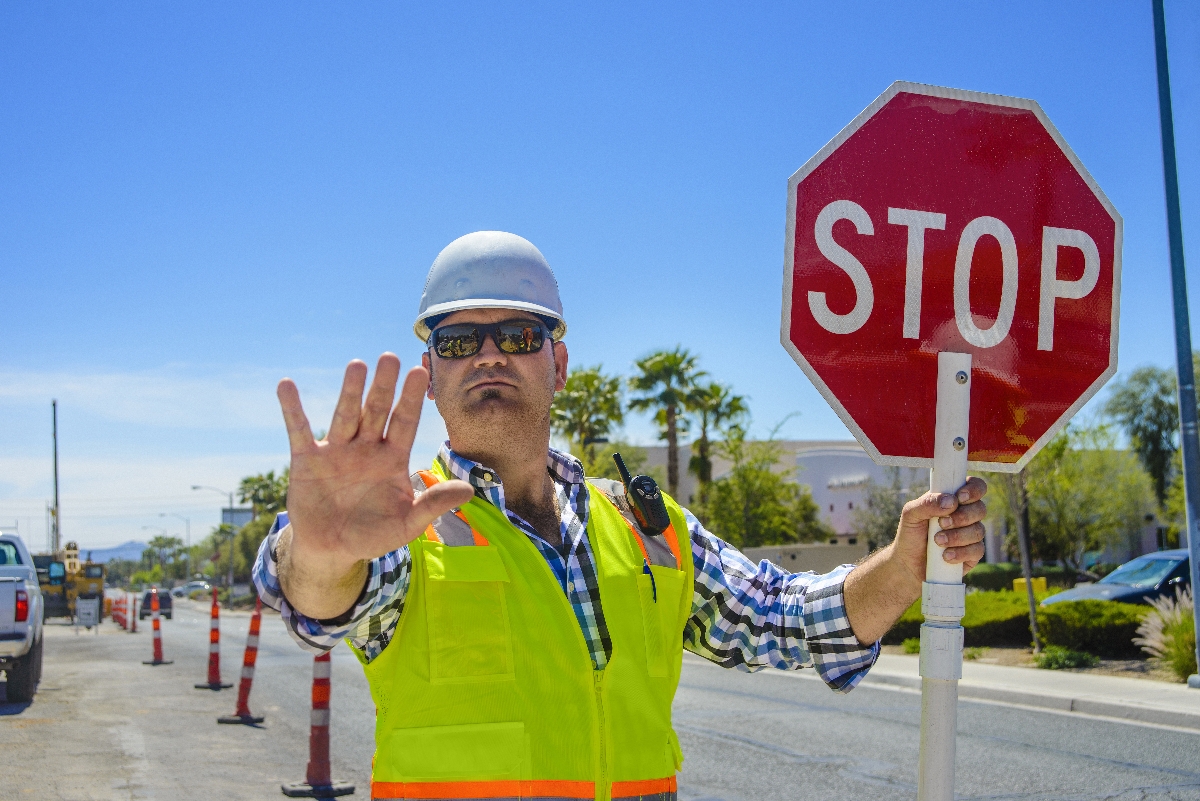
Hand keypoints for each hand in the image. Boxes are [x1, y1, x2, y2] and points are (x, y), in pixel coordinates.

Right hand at [276, 354, 473, 616]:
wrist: (333, 550)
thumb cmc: (374, 534)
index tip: (421, 372)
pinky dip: (292, 409)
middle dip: (384, 386)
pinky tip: (287, 385)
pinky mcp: (307, 460)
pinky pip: (299, 431)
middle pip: (377, 411)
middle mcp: (366, 448)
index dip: (412, 399)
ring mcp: (336, 451)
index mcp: (393, 458)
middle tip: (390, 358)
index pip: (405, 423)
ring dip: (350, 391)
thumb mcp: (407, 523)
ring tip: (357, 365)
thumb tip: (470, 490)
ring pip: (345, 415)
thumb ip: (433, 504)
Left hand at [891, 476, 988, 586]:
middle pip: (980, 509)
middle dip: (962, 516)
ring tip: (937, 541)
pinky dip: (960, 552)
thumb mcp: (911, 514)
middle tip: (942, 523)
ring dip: (957, 536)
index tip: (960, 497)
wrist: (908, 564)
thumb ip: (927, 503)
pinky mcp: (972, 554)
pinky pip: (977, 550)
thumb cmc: (910, 534)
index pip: (975, 487)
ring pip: (979, 531)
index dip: (973, 489)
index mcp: (953, 500)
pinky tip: (946, 556)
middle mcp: (966, 515)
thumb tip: (951, 501)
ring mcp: (971, 535)